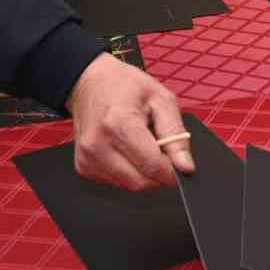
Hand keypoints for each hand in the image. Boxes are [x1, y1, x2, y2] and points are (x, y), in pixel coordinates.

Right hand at [66, 53, 193, 188]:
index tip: (181, 166)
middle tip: (163, 151)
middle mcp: (98, 144)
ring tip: (142, 145)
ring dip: (143, 173)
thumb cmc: (125, 86)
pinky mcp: (83, 167)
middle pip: (140, 182)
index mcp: (118, 123)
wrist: (90, 83)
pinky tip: (127, 150)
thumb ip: (176, 134)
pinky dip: (129, 172)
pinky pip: (116, 182)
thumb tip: (185, 166)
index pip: (152, 166)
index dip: (173, 171)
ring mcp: (87, 158)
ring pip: (129, 185)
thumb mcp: (161, 99)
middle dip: (159, 173)